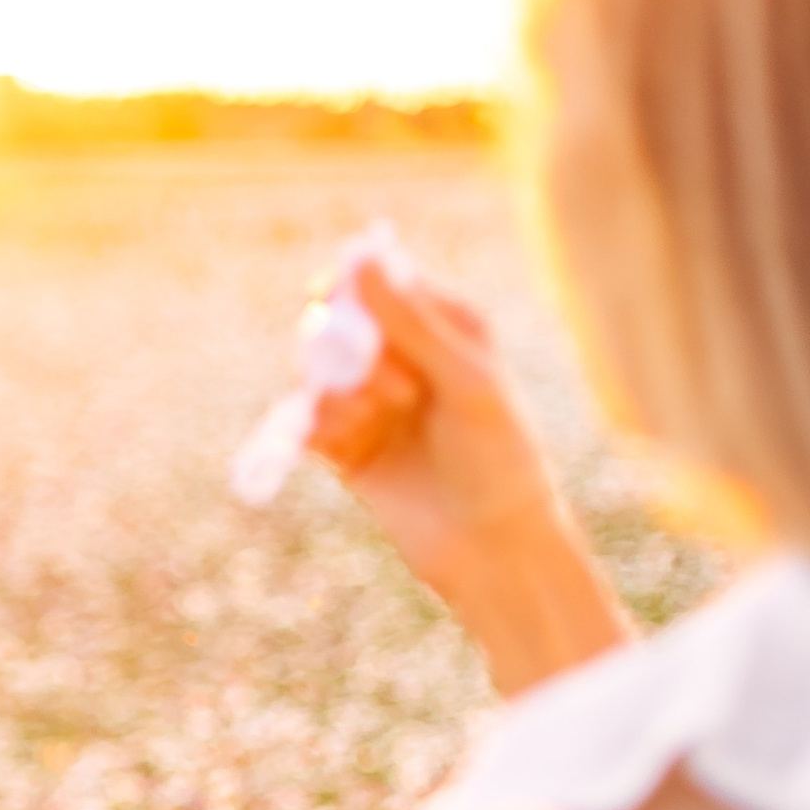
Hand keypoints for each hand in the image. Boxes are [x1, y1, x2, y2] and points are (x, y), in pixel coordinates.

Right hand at [305, 262, 626, 692]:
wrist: (493, 549)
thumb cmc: (498, 458)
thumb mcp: (464, 380)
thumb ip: (410, 322)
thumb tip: (360, 259)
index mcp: (446, 328)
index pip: (382, 285)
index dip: (352, 289)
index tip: (329, 297)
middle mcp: (407, 361)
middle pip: (339, 326)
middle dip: (344, 349)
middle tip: (384, 386)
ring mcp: (376, 407)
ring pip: (320, 375)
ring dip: (335, 392)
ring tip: (372, 420)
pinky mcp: (350, 452)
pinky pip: (310, 423)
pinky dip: (316, 427)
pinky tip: (342, 444)